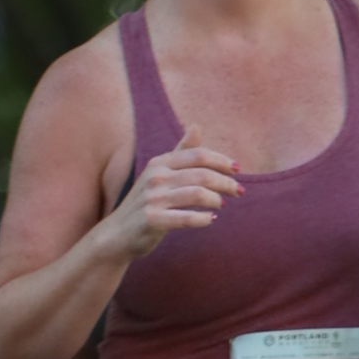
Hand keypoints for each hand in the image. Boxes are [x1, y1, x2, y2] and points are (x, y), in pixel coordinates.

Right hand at [107, 127, 241, 259]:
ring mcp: (153, 199)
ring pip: (196, 194)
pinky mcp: (152, 220)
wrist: (118, 233)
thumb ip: (180, 152)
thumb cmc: (147, 202)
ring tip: (223, 204)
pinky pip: (185, 218)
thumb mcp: (160, 173)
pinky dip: (203, 219)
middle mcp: (155, 177)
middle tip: (240, 191)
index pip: (197, 154)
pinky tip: (212, 219)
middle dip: (226, 182)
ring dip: (216, 199)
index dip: (221, 160)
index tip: (238, 169)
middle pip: (201, 174)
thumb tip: (196, 125)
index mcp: (159, 163)